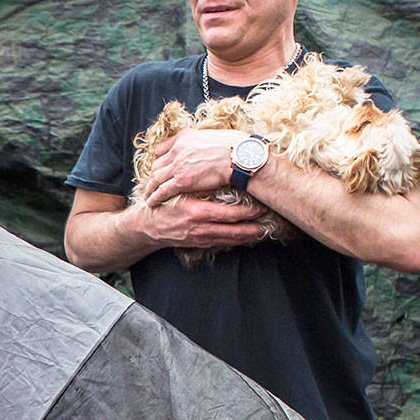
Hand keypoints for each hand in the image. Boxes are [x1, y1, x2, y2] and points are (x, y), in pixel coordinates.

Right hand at [134, 187, 264, 251]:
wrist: (149, 226)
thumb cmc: (164, 204)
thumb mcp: (180, 191)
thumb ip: (200, 186)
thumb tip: (225, 175)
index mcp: (197, 212)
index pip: (230, 214)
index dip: (249, 212)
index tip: (262, 205)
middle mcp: (201, 228)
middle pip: (236, 231)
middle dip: (255, 227)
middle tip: (270, 219)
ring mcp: (202, 239)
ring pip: (232, 240)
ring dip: (250, 236)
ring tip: (265, 229)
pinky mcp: (201, 244)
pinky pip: (225, 243)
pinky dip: (238, 240)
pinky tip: (248, 235)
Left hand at [144, 128, 247, 202]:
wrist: (239, 157)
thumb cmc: (234, 147)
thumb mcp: (213, 136)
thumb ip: (203, 142)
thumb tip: (207, 147)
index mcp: (184, 136)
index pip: (162, 148)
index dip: (159, 159)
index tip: (160, 166)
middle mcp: (177, 149)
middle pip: (156, 163)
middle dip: (154, 174)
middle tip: (152, 183)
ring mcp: (178, 165)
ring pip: (156, 177)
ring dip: (150, 187)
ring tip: (147, 195)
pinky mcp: (182, 181)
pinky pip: (162, 190)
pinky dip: (155, 196)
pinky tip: (151, 202)